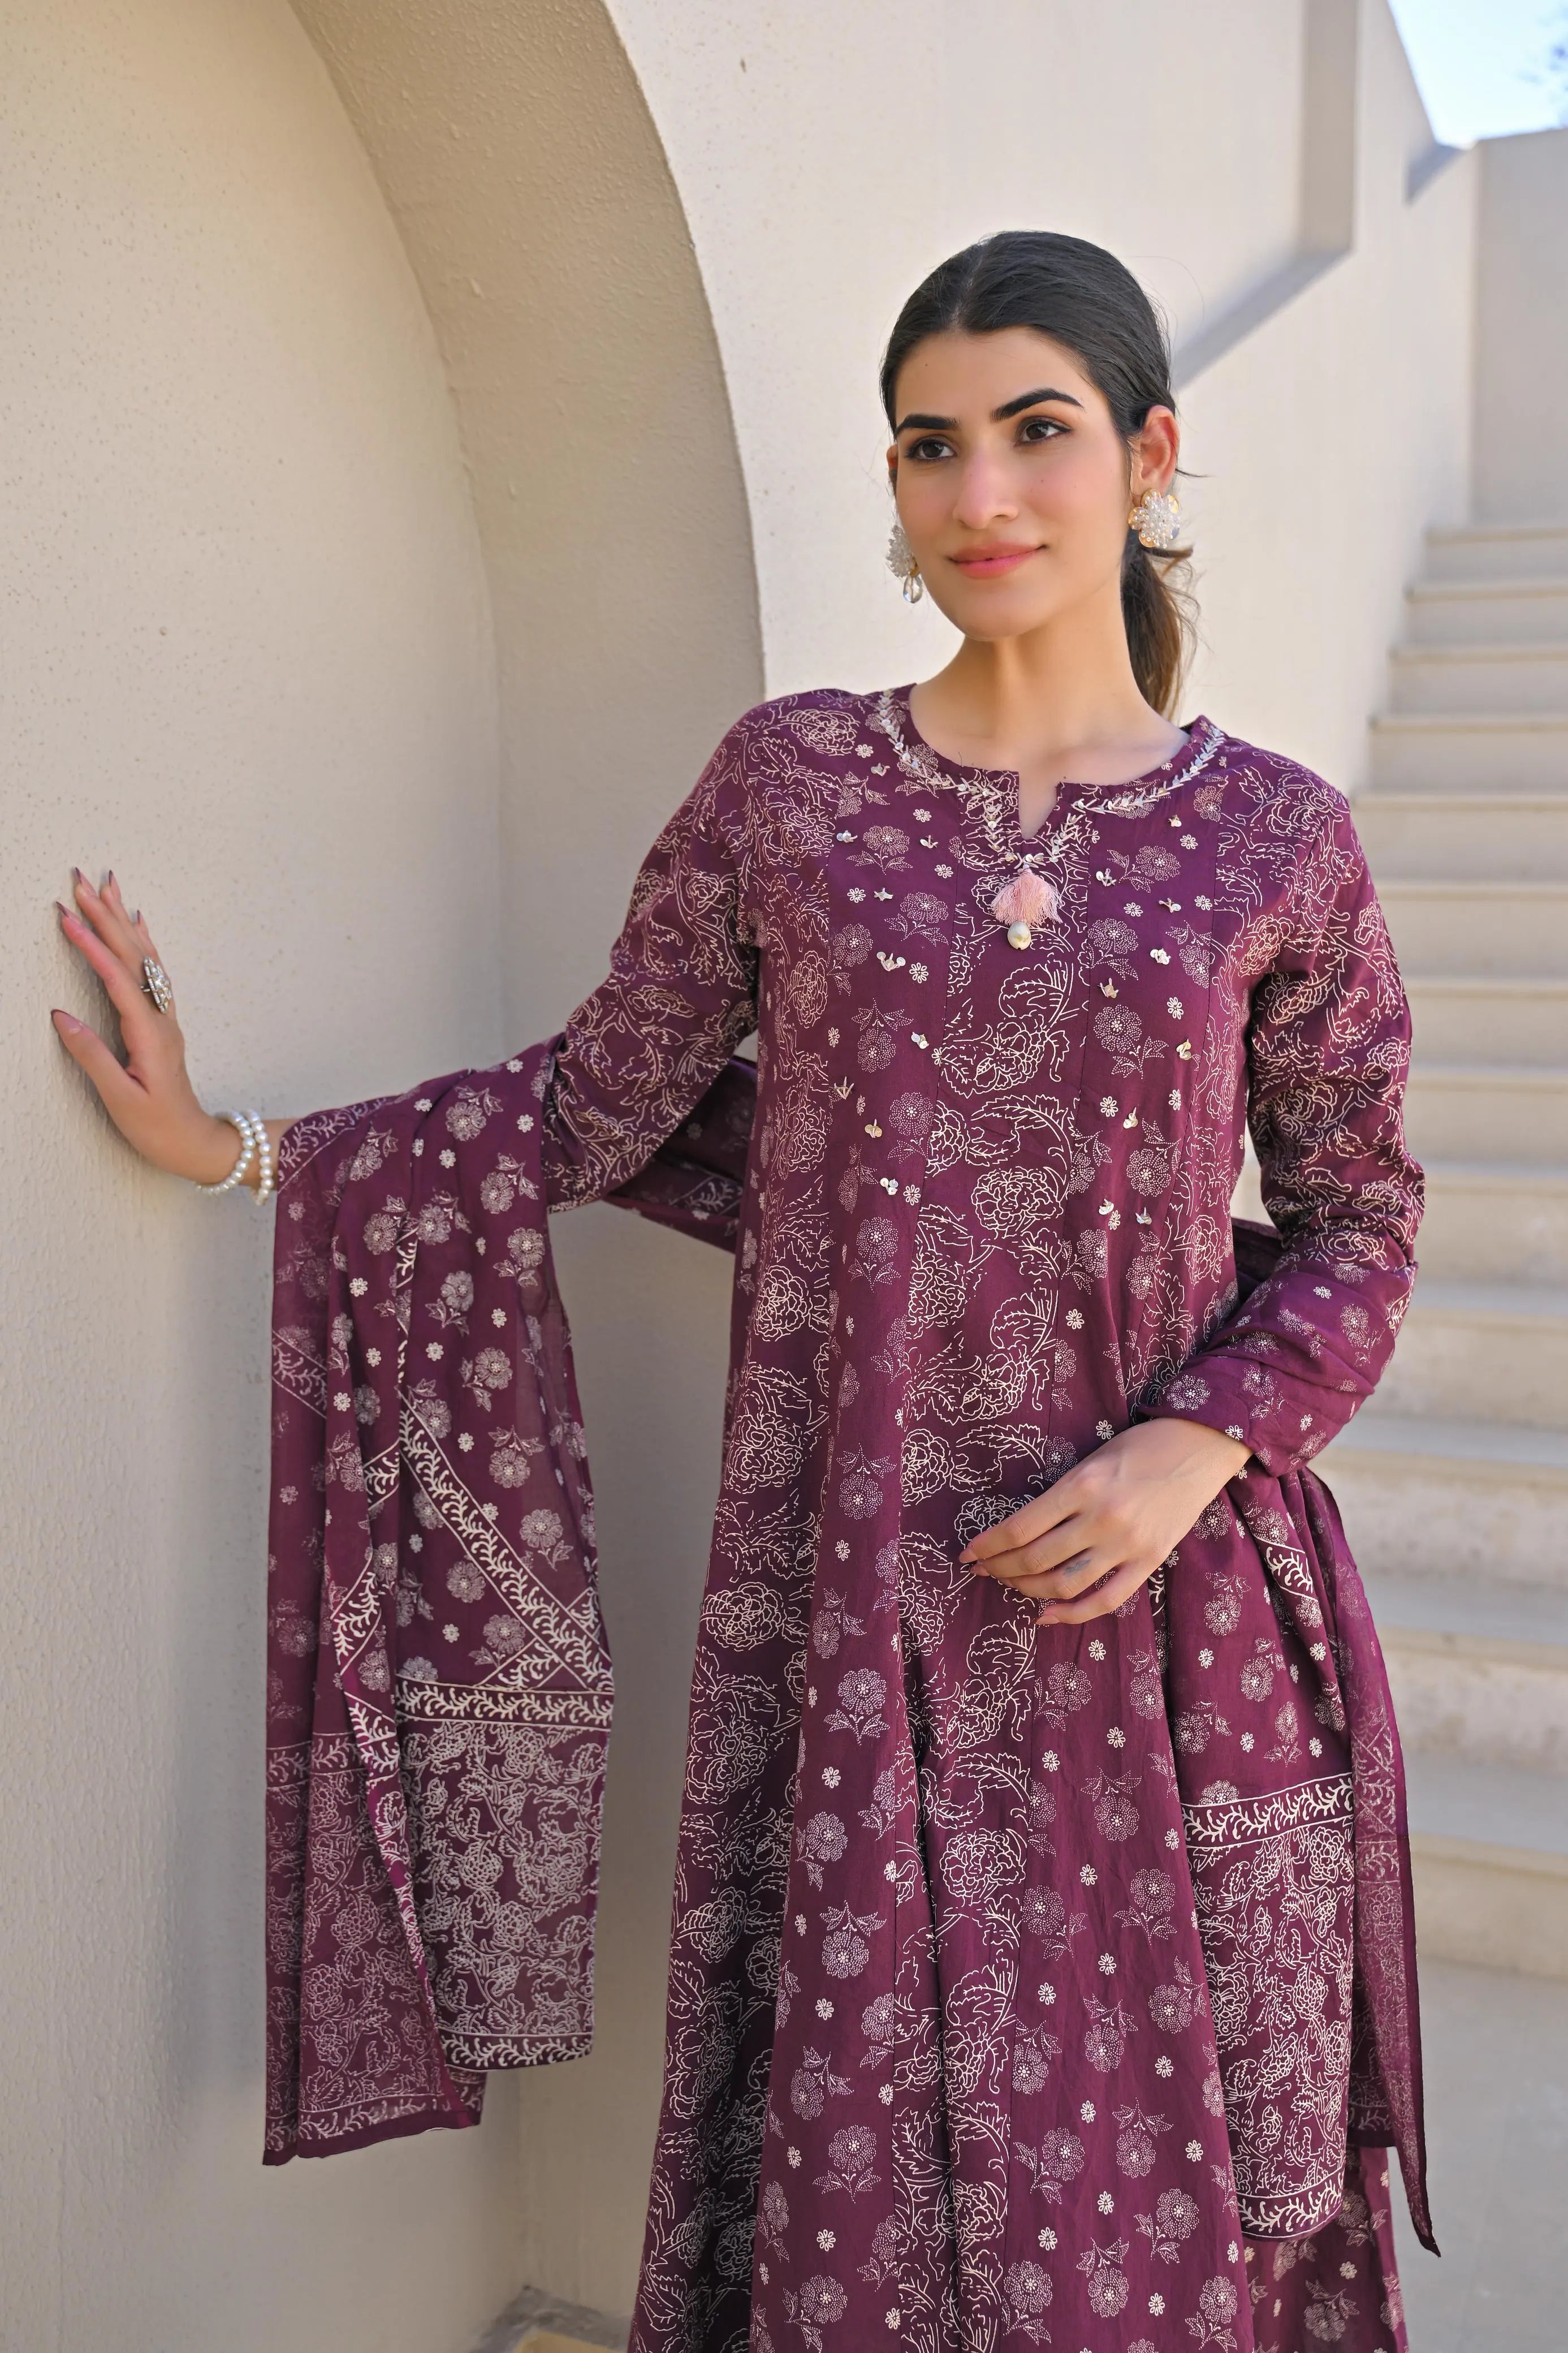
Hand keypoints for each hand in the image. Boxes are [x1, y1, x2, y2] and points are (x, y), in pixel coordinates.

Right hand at [51, 869, 282, 1184]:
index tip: (67, 915)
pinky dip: (141, 941)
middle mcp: (161, 1017)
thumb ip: (91, 1056)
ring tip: (106, 886)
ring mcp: (165, 1017)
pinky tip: (137, 923)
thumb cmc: (158, 1128)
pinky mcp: (163, 1022)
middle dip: (104, 916)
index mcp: (149, 1033)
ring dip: (122, 920)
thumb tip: (60, 1017)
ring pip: (143, 957)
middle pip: (131, 956)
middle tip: (80, 879)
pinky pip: (153, 970)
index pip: (116, 977)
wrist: (196, 1143)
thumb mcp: (121, 1099)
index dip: (90, 945)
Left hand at [959, 1416, 1250, 1625]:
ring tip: (1011, 1585)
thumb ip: (1061, 1497)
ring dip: (1027, 1590)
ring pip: (1063, 1584)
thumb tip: (1020, 1533)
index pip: (1019, 1528)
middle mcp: (1101, 1518)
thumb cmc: (1139, 1447)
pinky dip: (1070, 1613)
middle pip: (1034, 1559)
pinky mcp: (1149, 1562)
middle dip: (999, 1569)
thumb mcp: (1091, 1461)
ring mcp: (1127, 1545)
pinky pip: (1104, 1600)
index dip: (986, 1546)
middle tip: (983, 1569)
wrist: (1199, 1448)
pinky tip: (1045, 1614)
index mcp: (1081, 1485)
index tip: (967, 1554)